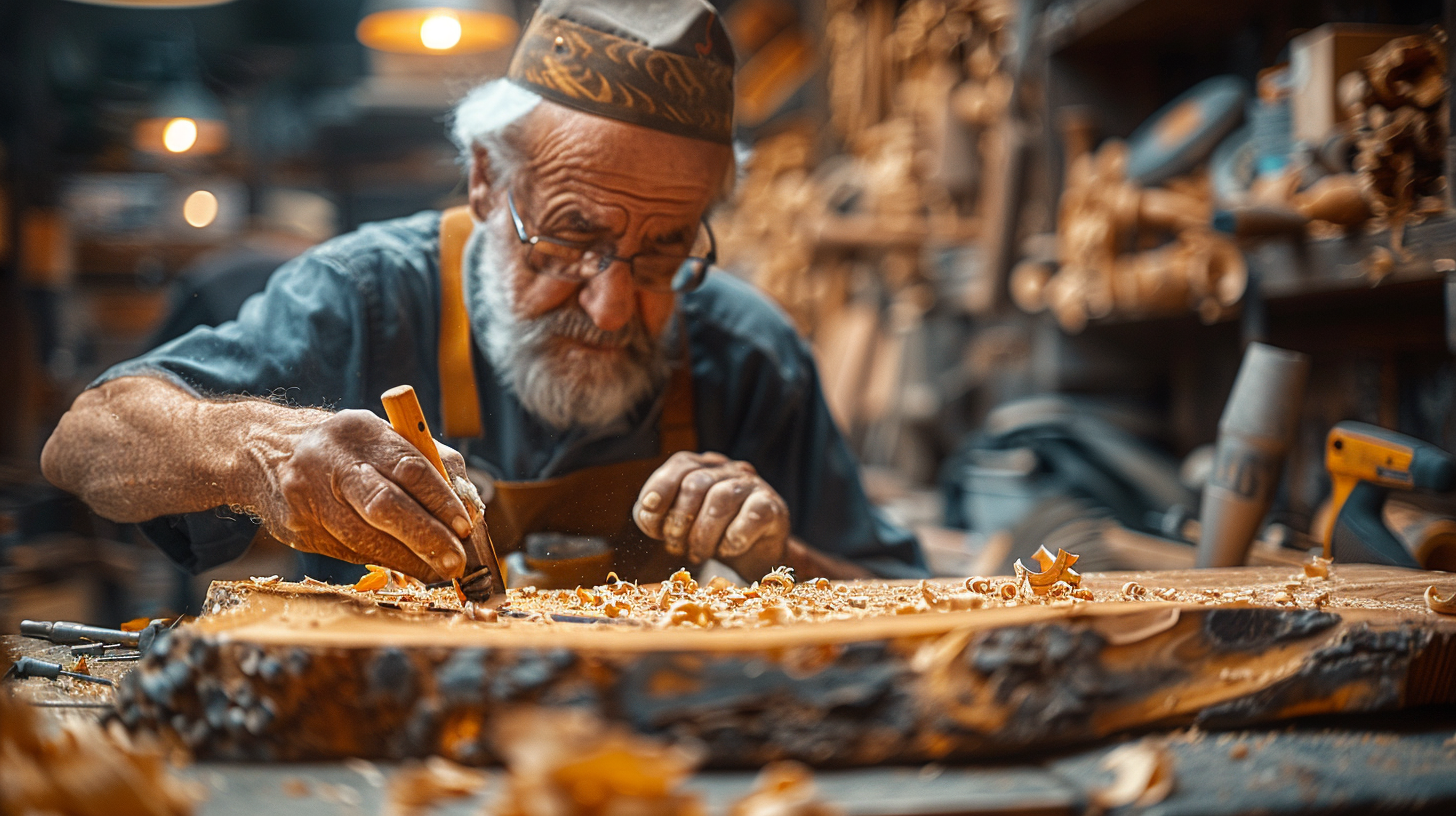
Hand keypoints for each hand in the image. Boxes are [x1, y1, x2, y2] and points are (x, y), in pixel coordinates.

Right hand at [260, 409, 472, 580]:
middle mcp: (332, 460)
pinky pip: (346, 551)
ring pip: (364, 537)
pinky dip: (382, 560)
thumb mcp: (381, 437)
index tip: (466, 525)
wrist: (261, 451)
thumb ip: (429, 464)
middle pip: (385, 504)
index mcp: (362, 431)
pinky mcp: (296, 526)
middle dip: (427, 537)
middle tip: (456, 561)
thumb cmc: (344, 448)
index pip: (410, 466)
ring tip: (437, 570)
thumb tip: (469, 507)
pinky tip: (405, 566)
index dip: (441, 500)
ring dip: (407, 559)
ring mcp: (308, 495)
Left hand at [633, 451, 789, 575]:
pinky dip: (734, 537)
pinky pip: (752, 515)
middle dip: (680, 520)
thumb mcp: (679, 525)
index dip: (660, 490)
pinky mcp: (772, 507)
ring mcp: (753, 485)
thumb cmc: (712, 536)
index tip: (651, 520)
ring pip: (721, 498)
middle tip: (677, 546)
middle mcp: (728, 470)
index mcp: (703, 468)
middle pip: (695, 483)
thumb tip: (646, 513)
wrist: (755, 556)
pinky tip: (728, 549)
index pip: (680, 464)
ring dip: (704, 533)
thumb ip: (657, 517)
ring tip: (699, 554)